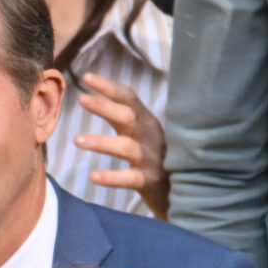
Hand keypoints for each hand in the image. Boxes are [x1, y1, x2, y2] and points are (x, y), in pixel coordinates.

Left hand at [74, 72, 167, 219]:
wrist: (190, 190)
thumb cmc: (156, 158)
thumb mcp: (143, 134)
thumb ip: (124, 117)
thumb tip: (92, 97)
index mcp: (147, 122)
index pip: (129, 98)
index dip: (109, 87)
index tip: (87, 77)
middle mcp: (151, 136)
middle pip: (129, 117)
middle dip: (105, 107)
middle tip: (82, 98)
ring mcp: (152, 159)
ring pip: (126, 147)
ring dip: (101, 142)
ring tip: (76, 140)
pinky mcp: (151, 181)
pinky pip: (130, 178)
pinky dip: (112, 177)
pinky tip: (93, 176)